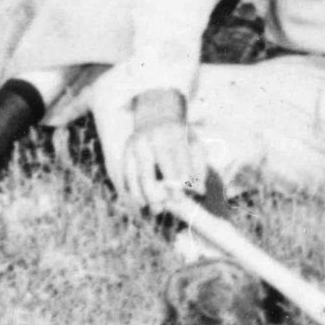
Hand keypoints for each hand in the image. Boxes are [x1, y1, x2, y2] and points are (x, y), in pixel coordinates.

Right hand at [114, 91, 204, 210]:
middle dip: (155, 194)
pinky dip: (132, 190)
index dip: (176, 182)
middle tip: (163, 209)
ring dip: (142, 196)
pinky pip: (126, 176)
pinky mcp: (125, 152)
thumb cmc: (181, 136)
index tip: (180, 198)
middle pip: (148, 173)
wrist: (157, 115)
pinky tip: (141, 202)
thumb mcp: (194, 145)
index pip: (173, 163)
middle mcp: (149, 140)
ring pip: (134, 177)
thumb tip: (200, 191)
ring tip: (154, 209)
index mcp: (171, 135)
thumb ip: (199, 168)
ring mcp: (134, 146)